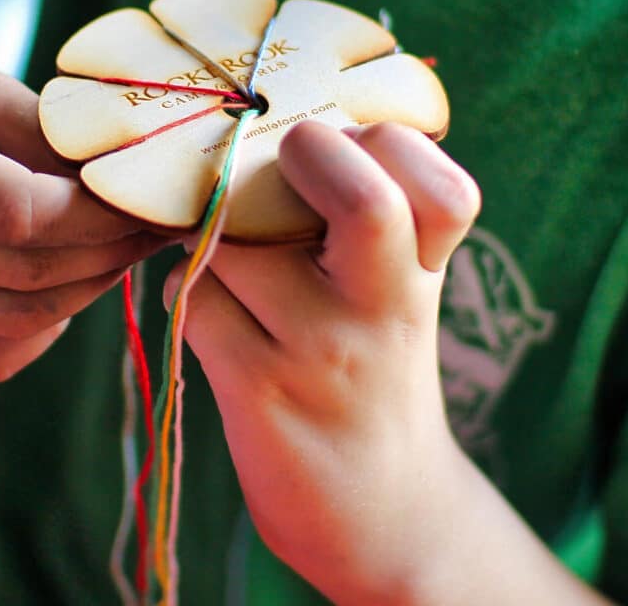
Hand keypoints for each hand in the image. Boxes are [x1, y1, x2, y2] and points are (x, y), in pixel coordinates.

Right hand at [0, 5, 167, 380]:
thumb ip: (48, 132)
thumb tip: (127, 180)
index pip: (20, 214)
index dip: (99, 215)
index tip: (149, 198)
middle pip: (26, 274)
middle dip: (112, 253)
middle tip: (157, 225)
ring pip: (15, 324)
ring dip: (88, 291)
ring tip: (125, 251)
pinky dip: (43, 330)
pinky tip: (69, 286)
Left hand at [166, 120, 480, 602]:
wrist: (383, 511)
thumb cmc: (379, 366)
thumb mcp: (404, 287)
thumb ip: (376, 208)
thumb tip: (286, 117)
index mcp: (427, 270)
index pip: (443, 184)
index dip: (386, 144)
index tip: (346, 148)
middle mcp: (386, 307)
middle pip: (365, 202)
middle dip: (304, 155)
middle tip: (274, 167)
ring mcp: (323, 352)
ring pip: (237, 237)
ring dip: (212, 229)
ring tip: (224, 251)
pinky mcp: (259, 390)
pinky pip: (196, 297)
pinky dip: (184, 286)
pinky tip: (209, 307)